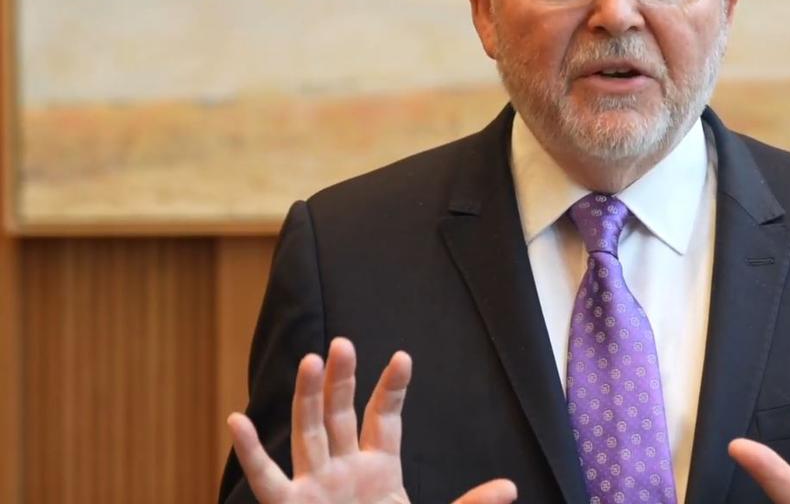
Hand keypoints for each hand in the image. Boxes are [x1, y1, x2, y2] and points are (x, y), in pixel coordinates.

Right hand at [227, 338, 516, 503]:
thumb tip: (510, 488)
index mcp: (380, 469)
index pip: (384, 418)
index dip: (392, 388)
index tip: (403, 358)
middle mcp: (344, 469)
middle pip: (340, 414)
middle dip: (340, 380)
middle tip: (342, 343)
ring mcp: (317, 486)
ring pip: (308, 433)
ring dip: (307, 398)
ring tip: (310, 361)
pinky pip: (267, 479)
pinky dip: (251, 452)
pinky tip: (237, 421)